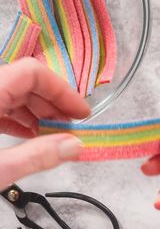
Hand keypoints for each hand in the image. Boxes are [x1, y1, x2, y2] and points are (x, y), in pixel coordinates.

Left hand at [0, 58, 89, 188]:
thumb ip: (36, 156)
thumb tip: (74, 146)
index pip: (32, 72)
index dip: (61, 90)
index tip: (80, 112)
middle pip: (23, 83)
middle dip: (52, 105)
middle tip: (71, 129)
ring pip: (10, 94)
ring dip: (36, 113)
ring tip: (53, 136)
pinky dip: (16, 119)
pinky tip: (29, 137)